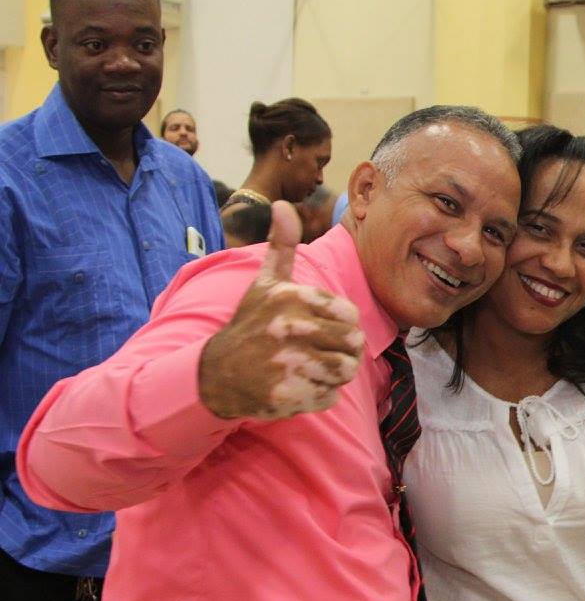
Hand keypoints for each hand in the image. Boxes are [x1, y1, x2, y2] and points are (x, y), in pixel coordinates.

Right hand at [199, 201, 363, 419]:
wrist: (215, 373)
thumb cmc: (250, 324)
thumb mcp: (264, 284)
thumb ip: (282, 246)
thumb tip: (283, 204)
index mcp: (290, 298)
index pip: (350, 315)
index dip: (342, 324)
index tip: (322, 327)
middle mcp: (289, 328)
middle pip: (353, 344)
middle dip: (342, 351)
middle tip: (320, 351)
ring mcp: (288, 364)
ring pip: (345, 371)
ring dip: (334, 373)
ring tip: (311, 367)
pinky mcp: (287, 394)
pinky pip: (329, 396)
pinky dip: (319, 395)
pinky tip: (298, 385)